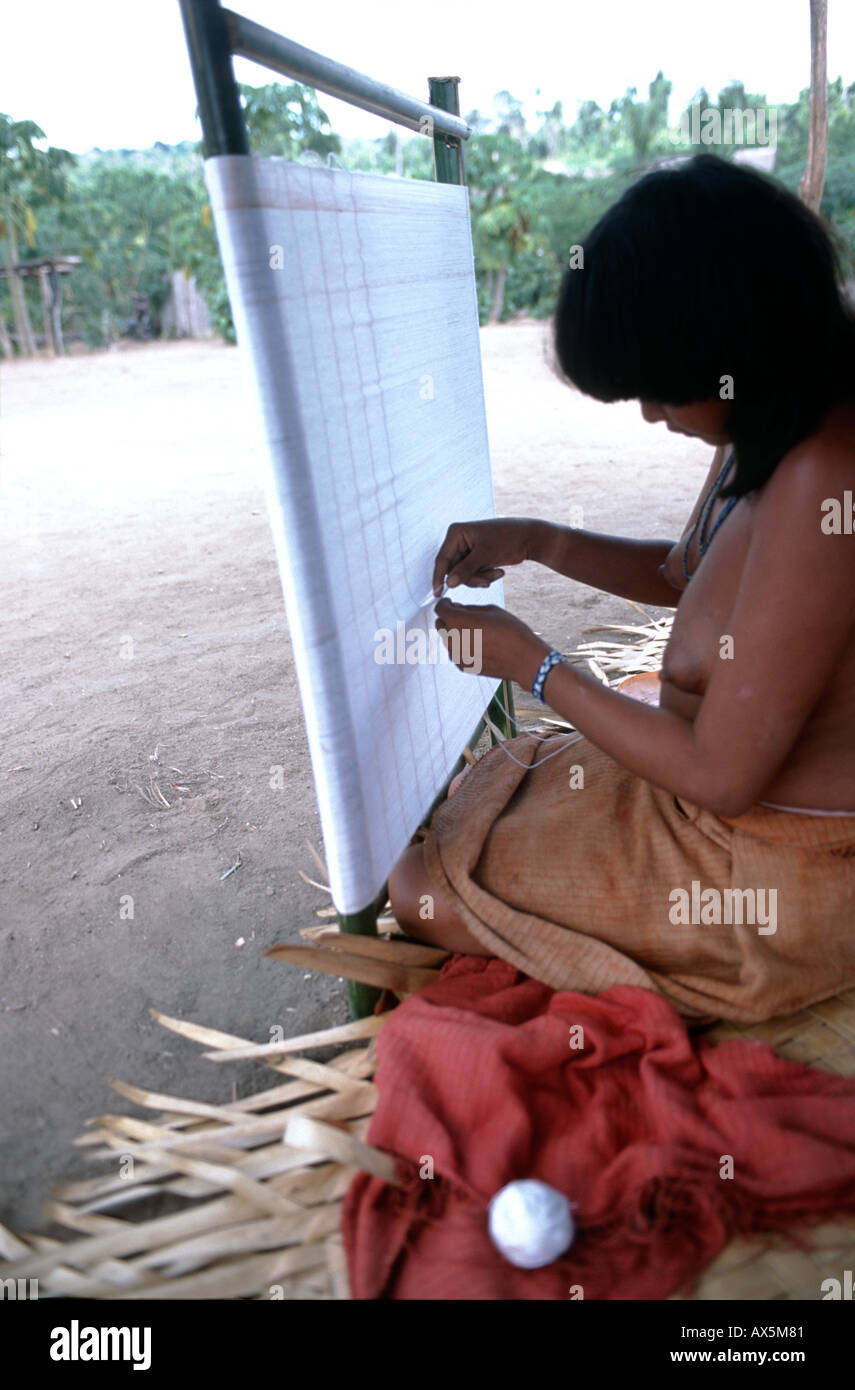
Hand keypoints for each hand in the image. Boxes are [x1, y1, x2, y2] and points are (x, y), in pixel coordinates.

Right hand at [432, 518, 541, 595]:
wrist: (527, 538)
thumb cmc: (507, 539)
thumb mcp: (485, 555)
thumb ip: (466, 570)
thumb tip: (448, 584)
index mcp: (456, 533)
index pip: (442, 559)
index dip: (439, 577)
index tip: (437, 594)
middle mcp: (458, 541)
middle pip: (453, 570)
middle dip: (471, 578)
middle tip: (486, 583)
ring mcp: (466, 551)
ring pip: (463, 575)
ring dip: (480, 578)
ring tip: (497, 574)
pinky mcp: (475, 559)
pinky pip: (472, 575)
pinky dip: (485, 577)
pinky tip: (498, 572)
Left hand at [434, 598, 549, 684]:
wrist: (523, 659)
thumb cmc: (511, 632)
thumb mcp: (491, 610)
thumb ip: (469, 608)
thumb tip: (458, 608)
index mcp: (458, 621)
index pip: (440, 609)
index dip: (445, 603)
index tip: (451, 602)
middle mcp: (452, 640)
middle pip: (440, 625)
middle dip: (448, 618)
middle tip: (462, 615)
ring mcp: (456, 656)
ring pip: (447, 640)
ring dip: (455, 633)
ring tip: (474, 631)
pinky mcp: (463, 667)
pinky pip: (456, 653)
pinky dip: (461, 647)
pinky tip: (478, 644)